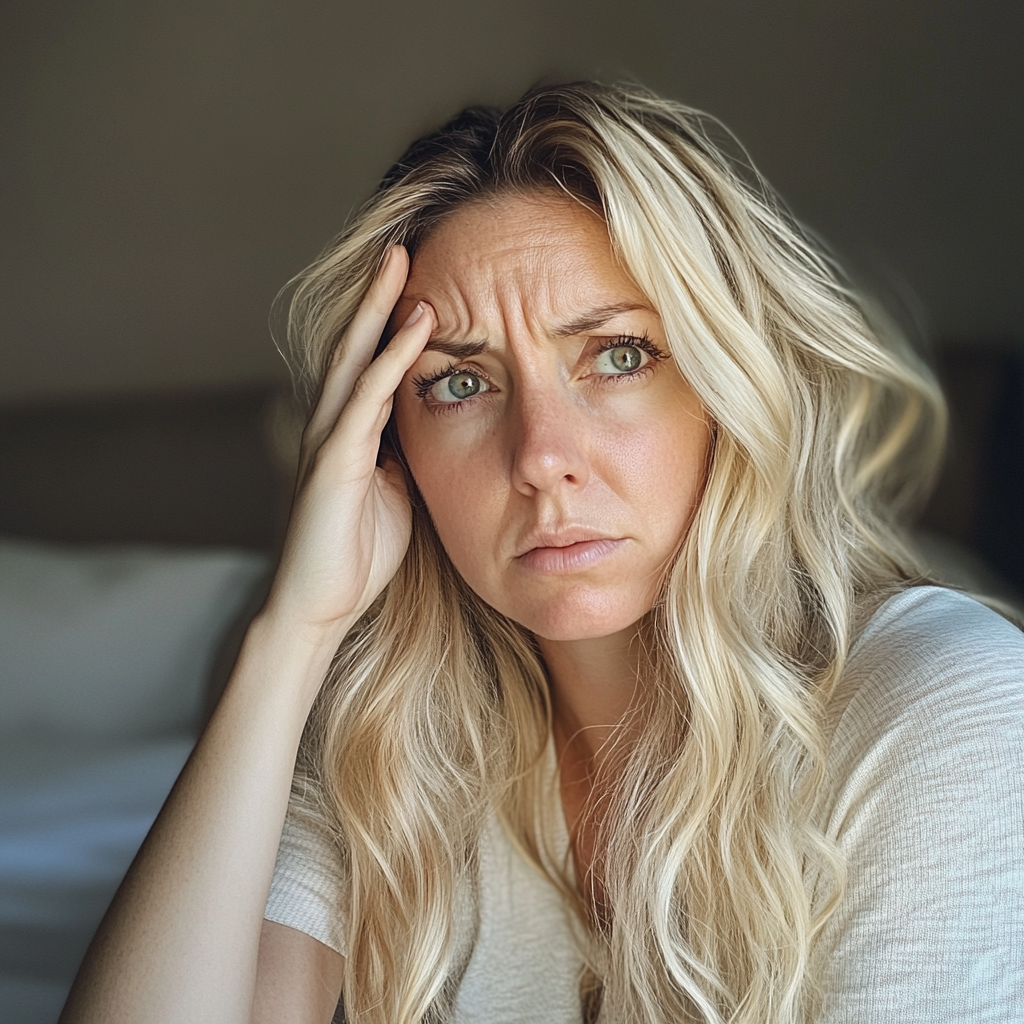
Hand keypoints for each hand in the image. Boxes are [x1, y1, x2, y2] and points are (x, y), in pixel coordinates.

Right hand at [264, 245, 432, 646]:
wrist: (320, 607)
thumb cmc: (358, 554)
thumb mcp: (398, 494)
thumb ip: (409, 457)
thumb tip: (437, 431)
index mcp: (353, 433)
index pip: (374, 364)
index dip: (393, 322)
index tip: (422, 282)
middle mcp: (336, 425)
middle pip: (358, 346)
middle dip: (379, 296)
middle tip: (403, 245)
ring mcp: (330, 439)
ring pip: (355, 360)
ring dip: (379, 309)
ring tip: (402, 262)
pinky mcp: (332, 461)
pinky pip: (366, 401)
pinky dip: (390, 360)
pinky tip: (414, 327)